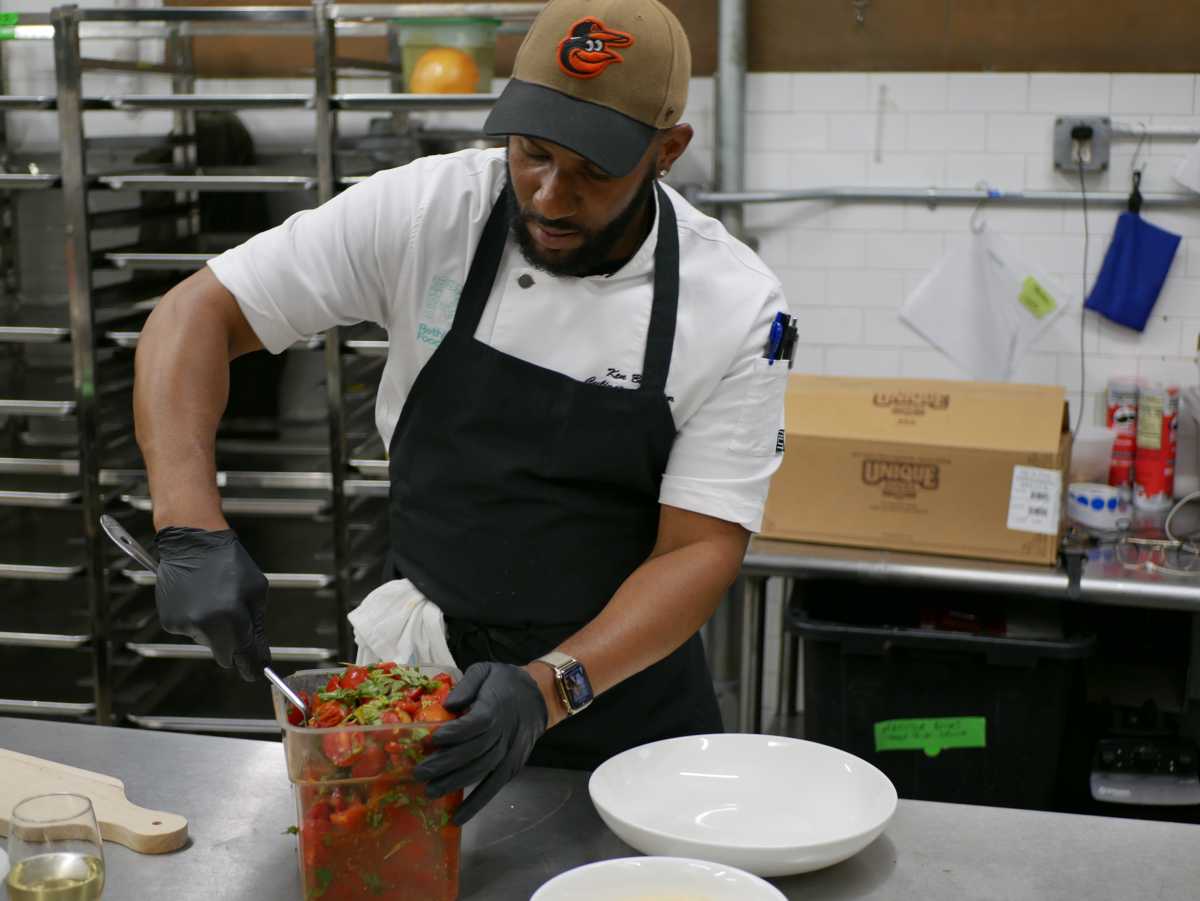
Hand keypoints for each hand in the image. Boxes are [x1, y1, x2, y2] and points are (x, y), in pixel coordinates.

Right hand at [154, 527, 270, 680]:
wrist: (192, 542)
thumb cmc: (228, 562)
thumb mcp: (256, 590)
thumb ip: (257, 625)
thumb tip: (259, 653)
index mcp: (230, 617)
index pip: (244, 654)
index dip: (252, 666)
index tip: (257, 672)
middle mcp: (205, 625)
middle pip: (224, 654)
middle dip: (233, 645)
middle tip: (236, 622)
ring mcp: (184, 624)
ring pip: (207, 641)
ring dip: (214, 629)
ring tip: (213, 599)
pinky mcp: (170, 621)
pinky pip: (191, 630)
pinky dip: (197, 620)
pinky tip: (198, 599)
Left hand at [413, 662, 547, 824]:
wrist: (538, 696)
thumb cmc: (505, 681)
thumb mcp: (485, 670)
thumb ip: (466, 685)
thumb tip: (448, 705)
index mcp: (496, 707)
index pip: (477, 723)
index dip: (456, 732)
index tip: (433, 738)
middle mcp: (504, 732)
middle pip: (475, 752)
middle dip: (446, 764)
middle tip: (419, 773)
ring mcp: (510, 752)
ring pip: (482, 771)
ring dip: (457, 784)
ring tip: (430, 792)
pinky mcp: (513, 766)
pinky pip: (494, 786)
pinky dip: (477, 803)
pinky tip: (458, 817)